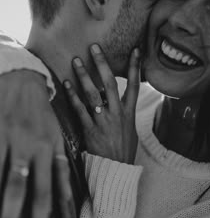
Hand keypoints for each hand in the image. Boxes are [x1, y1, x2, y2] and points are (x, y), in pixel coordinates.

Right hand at [0, 70, 71, 217]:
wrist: (23, 80)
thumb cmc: (42, 114)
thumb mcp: (58, 138)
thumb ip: (60, 166)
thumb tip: (66, 196)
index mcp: (49, 151)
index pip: (48, 190)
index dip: (43, 217)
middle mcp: (30, 148)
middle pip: (23, 190)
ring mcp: (10, 140)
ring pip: (3, 178)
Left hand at [64, 44, 140, 163]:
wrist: (116, 169)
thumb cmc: (123, 150)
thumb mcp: (131, 131)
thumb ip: (126, 115)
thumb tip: (122, 103)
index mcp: (129, 113)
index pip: (134, 85)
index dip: (135, 67)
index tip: (135, 50)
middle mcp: (116, 114)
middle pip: (109, 84)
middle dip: (102, 64)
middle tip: (94, 48)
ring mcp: (103, 121)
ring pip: (93, 94)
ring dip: (84, 76)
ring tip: (76, 61)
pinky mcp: (90, 130)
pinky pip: (80, 109)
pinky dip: (72, 96)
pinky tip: (66, 85)